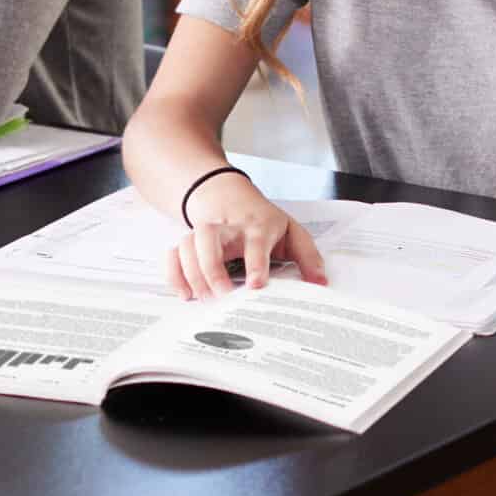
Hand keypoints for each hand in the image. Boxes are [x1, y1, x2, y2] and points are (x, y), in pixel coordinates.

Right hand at [166, 178, 328, 299]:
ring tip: (203, 299)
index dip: (256, 264)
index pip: (256, 243)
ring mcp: (204, 232)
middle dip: (212, 269)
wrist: (228, 196)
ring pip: (188, 244)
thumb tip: (321, 283)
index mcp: (257, 226)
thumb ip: (308, 257)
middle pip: (210, 238)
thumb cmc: (263, 221)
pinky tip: (184, 295)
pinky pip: (174, 254)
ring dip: (192, 273)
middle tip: (222, 296)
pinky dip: (174, 274)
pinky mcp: (188, 241)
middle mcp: (228, 227)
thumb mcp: (291, 232)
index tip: (257, 286)